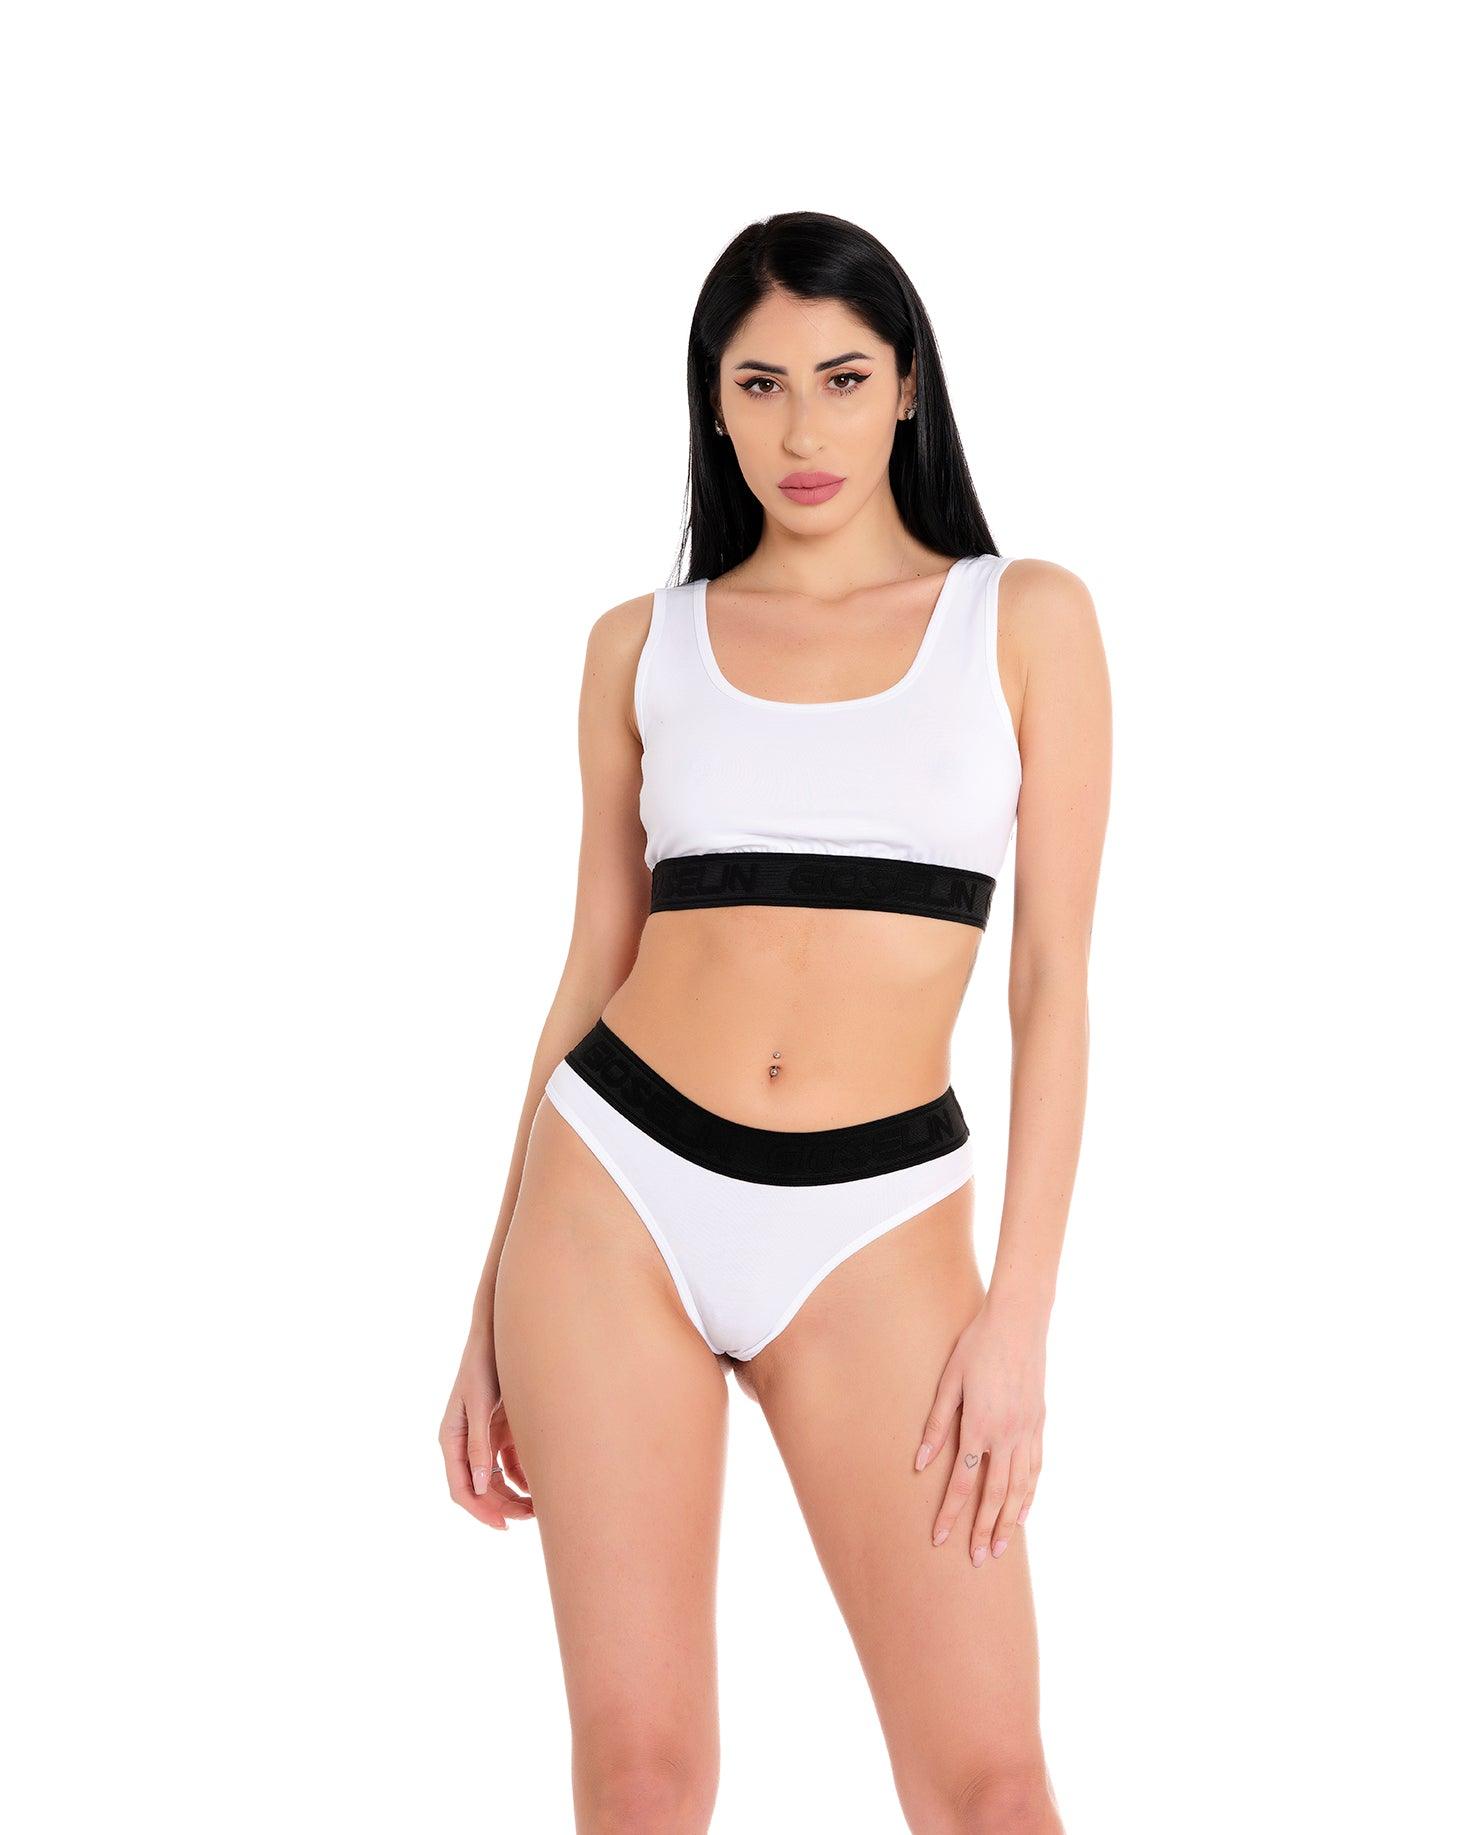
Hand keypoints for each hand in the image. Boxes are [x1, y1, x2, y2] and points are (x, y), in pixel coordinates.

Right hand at [439, 1322, 533, 1529]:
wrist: (500, 1332)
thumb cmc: (485, 1363)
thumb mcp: (481, 1404)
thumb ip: (479, 1445)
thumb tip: (480, 1487)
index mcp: (452, 1438)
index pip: (461, 1488)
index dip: (481, 1510)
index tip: (505, 1526)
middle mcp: (465, 1442)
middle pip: (481, 1488)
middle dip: (503, 1505)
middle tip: (532, 1517)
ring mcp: (484, 1436)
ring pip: (497, 1478)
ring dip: (515, 1493)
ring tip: (541, 1504)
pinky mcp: (501, 1428)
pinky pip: (511, 1461)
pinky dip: (524, 1474)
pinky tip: (542, 1480)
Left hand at [914, 1295, 1045, 1566]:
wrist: (1019, 1321)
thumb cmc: (977, 1346)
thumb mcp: (949, 1381)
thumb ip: (936, 1425)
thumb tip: (921, 1463)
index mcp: (980, 1426)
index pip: (964, 1483)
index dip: (950, 1514)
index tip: (939, 1540)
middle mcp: (1008, 1435)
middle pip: (996, 1495)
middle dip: (985, 1531)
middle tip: (977, 1561)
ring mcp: (1028, 1430)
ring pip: (1020, 1488)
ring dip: (1010, 1521)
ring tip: (1001, 1548)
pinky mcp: (1039, 1423)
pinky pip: (1035, 1468)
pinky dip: (1029, 1493)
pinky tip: (1024, 1510)